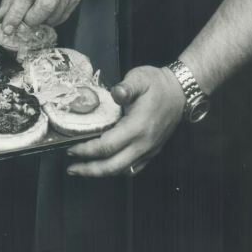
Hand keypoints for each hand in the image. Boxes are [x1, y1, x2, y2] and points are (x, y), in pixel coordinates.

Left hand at [0, 0, 86, 33]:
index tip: (7, 28)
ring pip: (55, 14)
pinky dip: (52, 20)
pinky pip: (64, 16)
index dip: (16, 14)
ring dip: (41, 21)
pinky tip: (46, 13)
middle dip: (31, 19)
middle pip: (45, 6)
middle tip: (24, 19)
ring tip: (35, 14)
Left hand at [66, 65, 184, 176]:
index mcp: (137, 127)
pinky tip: (106, 167)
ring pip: (123, 171)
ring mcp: (149, 150)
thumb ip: (126, 86)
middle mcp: (143, 143)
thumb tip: (115, 93)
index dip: (87, 151)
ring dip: (102, 173)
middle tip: (71, 168)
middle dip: (89, 170)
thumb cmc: (157, 84)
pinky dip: (117, 171)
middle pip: (113, 166)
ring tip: (84, 170)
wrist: (180, 92)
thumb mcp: (140, 78)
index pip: (107, 146)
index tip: (71, 149)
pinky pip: (133, 169)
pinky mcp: (152, 151)